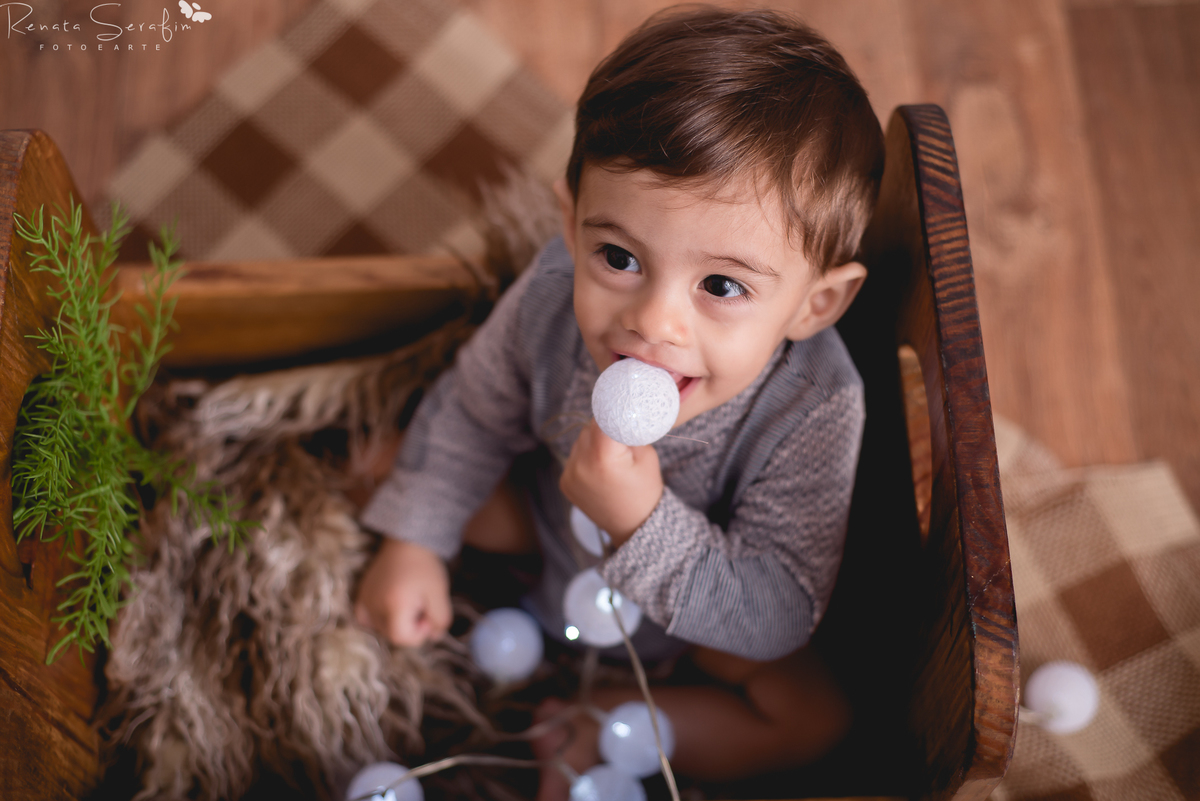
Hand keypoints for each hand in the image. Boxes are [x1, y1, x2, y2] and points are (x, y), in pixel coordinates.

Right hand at [354, 538, 450, 645]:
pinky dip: (378, 618)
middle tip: (421, 605)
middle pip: (391, 634)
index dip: (419, 633)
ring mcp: (365, 599)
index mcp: (394, 604)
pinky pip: (365, 618)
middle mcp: (374, 604)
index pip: (401, 638)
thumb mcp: (440, 593)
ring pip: (380, 627)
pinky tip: (390, 606)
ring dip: (396, 621)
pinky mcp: (361, 594)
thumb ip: (441, 619)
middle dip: (410, 626)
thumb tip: (434, 637)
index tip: (428, 615)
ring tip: (408, 601)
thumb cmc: (425, 567)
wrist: (407, 541)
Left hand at [559, 419, 662, 544]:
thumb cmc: (645, 490)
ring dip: (593, 443)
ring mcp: (569, 474)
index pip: (602, 419)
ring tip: (610, 460)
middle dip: (604, 428)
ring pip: (580, 441)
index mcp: (602, 458)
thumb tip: (619, 413)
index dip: (612, 412)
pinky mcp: (564, 481)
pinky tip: (600, 471)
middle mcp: (580, 465)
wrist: (633, 526)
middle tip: (620, 439)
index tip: (621, 409)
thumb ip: (629, 432)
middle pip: (589, 428)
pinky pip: (575, 456)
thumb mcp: (646, 455)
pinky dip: (586, 457)